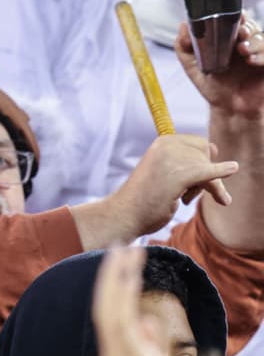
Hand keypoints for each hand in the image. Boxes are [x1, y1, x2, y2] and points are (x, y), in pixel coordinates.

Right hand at [77, 134, 236, 247]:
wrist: (124, 214)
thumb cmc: (145, 197)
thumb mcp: (164, 171)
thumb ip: (186, 159)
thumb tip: (217, 150)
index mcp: (163, 141)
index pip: (200, 145)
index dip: (201, 162)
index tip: (191, 180)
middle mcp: (167, 145)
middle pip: (206, 155)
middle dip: (205, 174)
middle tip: (188, 195)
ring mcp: (172, 160)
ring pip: (208, 169)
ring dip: (207, 187)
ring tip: (186, 200)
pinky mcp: (177, 176)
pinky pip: (207, 174)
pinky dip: (220, 173)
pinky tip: (232, 169)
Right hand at [93, 246, 211, 355]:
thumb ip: (153, 350)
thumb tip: (148, 322)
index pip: (114, 324)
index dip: (118, 296)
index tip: (129, 275)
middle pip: (105, 309)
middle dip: (113, 279)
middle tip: (121, 249)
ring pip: (110, 307)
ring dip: (118, 275)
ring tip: (127, 248)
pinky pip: (119, 313)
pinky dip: (122, 287)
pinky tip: (130, 266)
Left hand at [176, 18, 263, 118]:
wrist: (228, 107)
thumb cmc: (213, 84)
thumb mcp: (192, 65)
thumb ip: (184, 45)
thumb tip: (183, 24)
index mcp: (227, 39)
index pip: (234, 19)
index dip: (235, 15)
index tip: (232, 18)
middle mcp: (244, 43)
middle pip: (251, 25)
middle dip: (246, 26)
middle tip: (239, 32)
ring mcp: (258, 53)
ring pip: (261, 37)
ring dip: (253, 41)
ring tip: (242, 50)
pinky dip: (261, 55)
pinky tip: (251, 60)